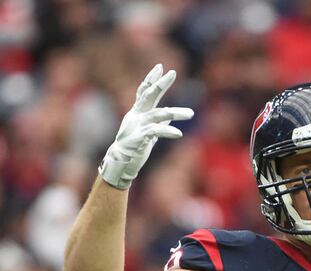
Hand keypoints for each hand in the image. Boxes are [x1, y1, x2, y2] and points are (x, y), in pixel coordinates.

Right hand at [99, 64, 193, 189]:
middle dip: (160, 84)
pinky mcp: (139, 138)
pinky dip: (168, 131)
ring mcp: (137, 125)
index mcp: (137, 112)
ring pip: (158, 114)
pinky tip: (178, 133)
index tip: (160, 67)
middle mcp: (136, 115)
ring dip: (176, 113)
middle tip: (172, 73)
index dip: (151, 79)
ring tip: (191, 114)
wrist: (119, 163)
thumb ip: (158, 122)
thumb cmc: (135, 147)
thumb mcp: (148, 131)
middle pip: (149, 95)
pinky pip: (156, 131)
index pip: (144, 91)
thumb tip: (169, 117)